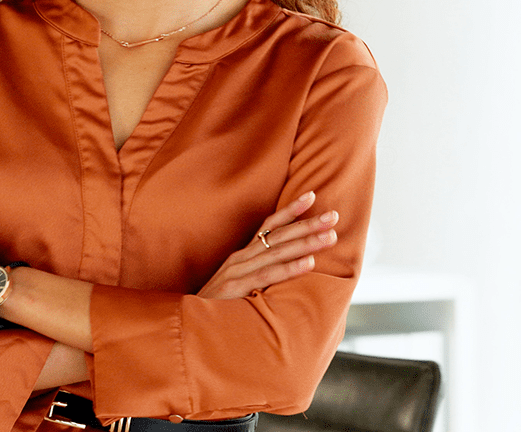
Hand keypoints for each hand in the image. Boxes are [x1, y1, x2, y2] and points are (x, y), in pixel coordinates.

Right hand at [198, 191, 337, 299]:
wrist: (188, 325)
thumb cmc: (218, 308)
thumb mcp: (241, 286)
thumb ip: (260, 276)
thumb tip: (291, 271)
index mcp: (243, 256)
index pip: (269, 226)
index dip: (290, 210)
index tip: (312, 196)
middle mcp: (240, 258)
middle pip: (278, 235)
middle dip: (307, 224)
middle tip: (333, 215)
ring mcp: (237, 271)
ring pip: (277, 252)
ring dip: (305, 242)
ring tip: (329, 236)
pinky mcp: (235, 288)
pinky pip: (267, 276)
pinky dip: (289, 268)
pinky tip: (308, 263)